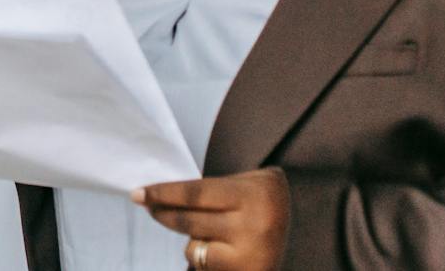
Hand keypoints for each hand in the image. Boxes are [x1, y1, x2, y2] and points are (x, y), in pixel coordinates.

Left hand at [133, 169, 290, 269]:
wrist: (307, 224)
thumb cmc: (261, 197)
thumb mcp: (242, 182)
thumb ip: (205, 191)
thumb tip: (156, 197)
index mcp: (251, 195)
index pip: (194, 194)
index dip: (162, 194)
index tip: (137, 194)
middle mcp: (254, 226)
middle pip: (189, 221)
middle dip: (163, 213)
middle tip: (146, 204)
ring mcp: (252, 255)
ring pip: (195, 247)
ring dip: (192, 239)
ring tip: (211, 229)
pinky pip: (207, 265)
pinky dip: (205, 256)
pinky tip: (220, 248)